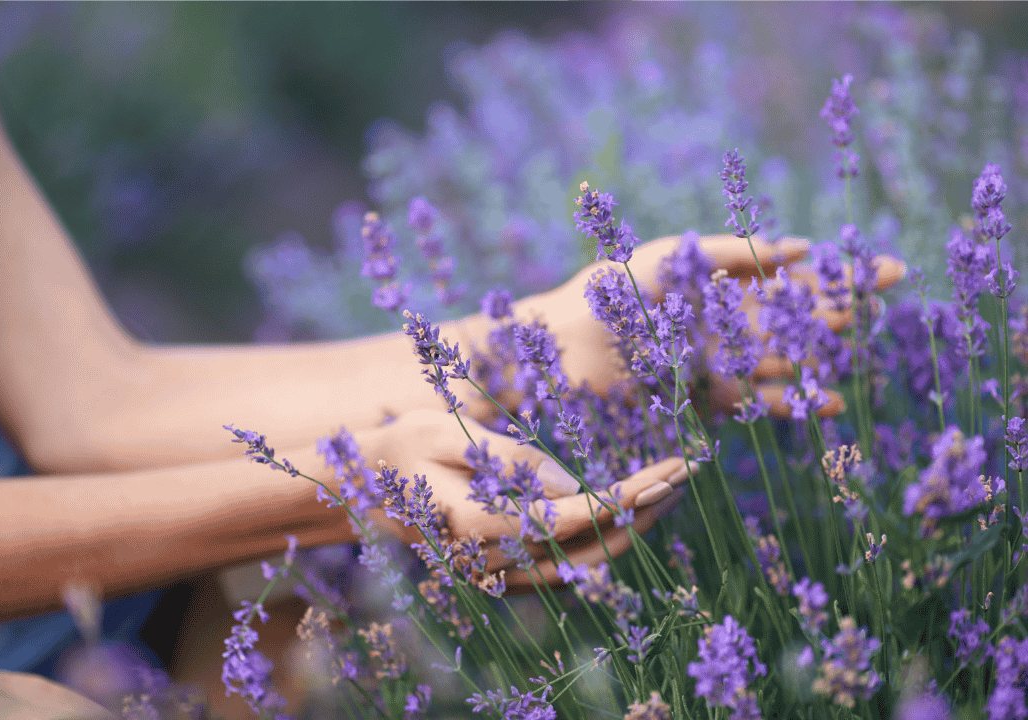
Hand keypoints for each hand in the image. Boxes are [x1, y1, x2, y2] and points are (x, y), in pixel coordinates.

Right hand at [353, 408, 689, 589]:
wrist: (353, 492)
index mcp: (484, 527)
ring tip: (668, 487)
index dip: (630, 496)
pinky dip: (601, 536)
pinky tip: (625, 507)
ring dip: (631, 527)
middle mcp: (497, 561)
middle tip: (687, 472)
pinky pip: (563, 561)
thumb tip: (575, 486)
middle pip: (592, 548)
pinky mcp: (499, 568)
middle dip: (646, 511)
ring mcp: (498, 571)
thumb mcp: (450, 435)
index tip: (671, 468)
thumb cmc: (401, 450)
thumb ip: (512, 461)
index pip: (578, 519)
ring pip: (583, 562)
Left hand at [528, 234, 905, 418]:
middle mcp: (725, 319)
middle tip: (892, 299)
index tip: (888, 269)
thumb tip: (801, 248)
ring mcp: (718, 358)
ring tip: (865, 364)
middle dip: (844, 308)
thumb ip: (733, 253)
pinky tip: (826, 403)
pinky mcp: (703, 395)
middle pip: (796, 315)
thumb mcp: (672, 257)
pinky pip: (754, 400)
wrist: (561, 344)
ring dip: (821, 360)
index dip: (839, 272)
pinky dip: (789, 401)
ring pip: (783, 359)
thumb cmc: (607, 291)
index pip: (791, 275)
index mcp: (720, 281)